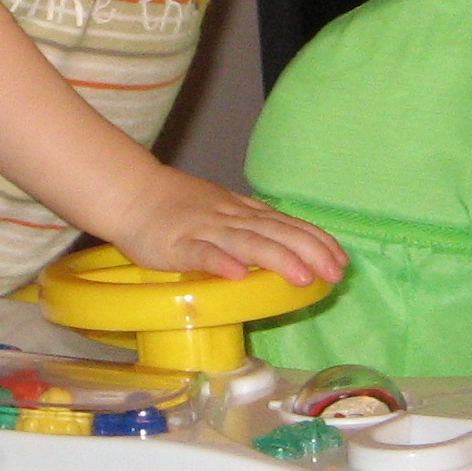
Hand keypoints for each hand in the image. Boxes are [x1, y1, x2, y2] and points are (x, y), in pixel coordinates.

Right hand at [112, 168, 347, 285]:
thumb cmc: (176, 208)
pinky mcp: (176, 245)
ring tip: (303, 277)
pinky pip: (201, 254)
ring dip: (277, 259)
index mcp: (241, 212)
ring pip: (247, 243)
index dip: (316, 241)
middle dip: (309, 253)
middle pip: (275, 233)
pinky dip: (220, 262)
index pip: (287, 224)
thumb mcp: (221, 212)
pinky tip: (238, 275)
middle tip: (335, 273)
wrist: (131, 193)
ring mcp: (204, 230)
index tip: (341, 260)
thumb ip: (248, 228)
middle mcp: (230, 218)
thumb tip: (285, 247)